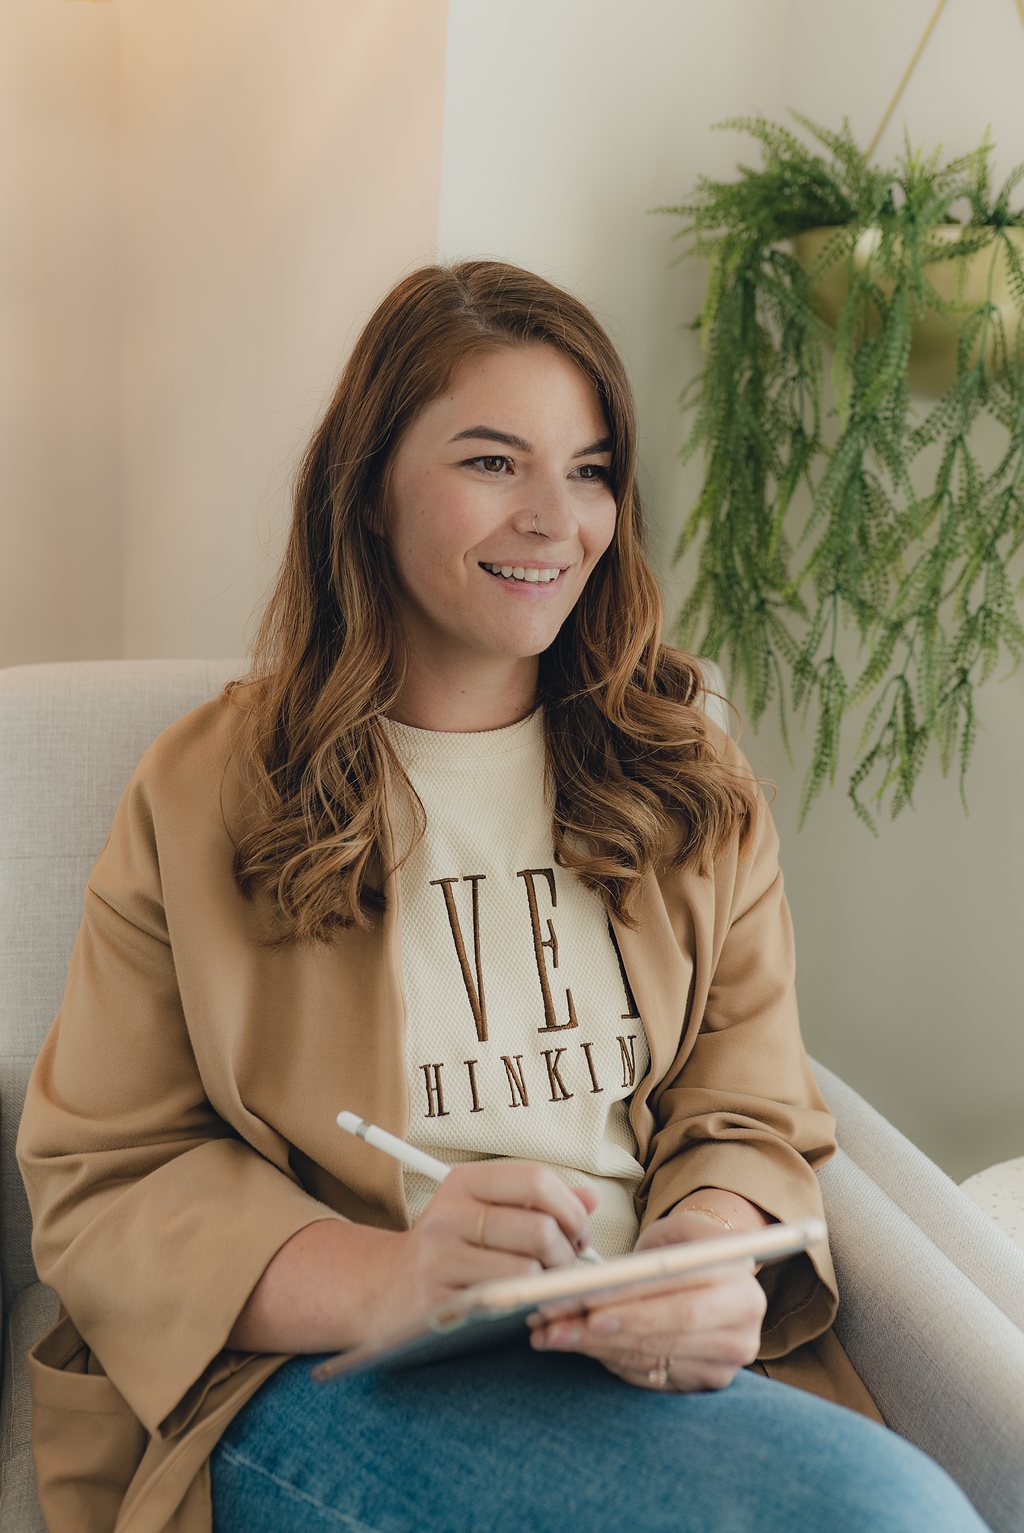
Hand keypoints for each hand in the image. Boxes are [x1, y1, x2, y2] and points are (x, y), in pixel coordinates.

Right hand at [228, 1160, 596, 1353]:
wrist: (380, 1290)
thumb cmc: (447, 1248)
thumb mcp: (484, 1212)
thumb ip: (538, 1203)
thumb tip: (590, 1198)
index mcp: (464, 1183)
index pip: (535, 1180)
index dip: (570, 1208)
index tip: (579, 1230)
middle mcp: (448, 1214)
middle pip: (538, 1228)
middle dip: (567, 1254)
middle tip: (565, 1266)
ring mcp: (440, 1258)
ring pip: (527, 1271)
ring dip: (548, 1286)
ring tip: (543, 1288)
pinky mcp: (438, 1301)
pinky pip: (503, 1304)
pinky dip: (525, 1307)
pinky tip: (522, 1306)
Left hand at [526, 1193, 767, 1392]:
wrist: (708, 1274)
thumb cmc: (684, 1245)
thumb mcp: (678, 1229)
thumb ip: (656, 1247)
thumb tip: (607, 1277)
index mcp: (741, 1284)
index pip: (682, 1302)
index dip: (635, 1309)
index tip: (588, 1309)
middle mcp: (742, 1328)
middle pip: (665, 1336)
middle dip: (603, 1331)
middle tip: (554, 1324)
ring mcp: (724, 1362)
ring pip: (649, 1357)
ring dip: (593, 1346)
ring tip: (549, 1331)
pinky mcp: (701, 1384)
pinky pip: (645, 1373)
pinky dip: (604, 1357)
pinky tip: (571, 1343)